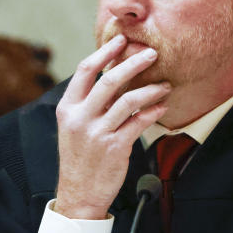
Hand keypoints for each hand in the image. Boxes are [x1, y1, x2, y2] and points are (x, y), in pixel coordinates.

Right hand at [53, 34, 170, 218]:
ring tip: (165, 84)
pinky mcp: (115, 147)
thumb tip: (113, 74)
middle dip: (133, 63)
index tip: (121, 39)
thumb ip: (88, 102)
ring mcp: (97, 132)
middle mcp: (80, 117)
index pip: (85, 70)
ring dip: (150, 89)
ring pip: (128, 100)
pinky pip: (139, 122)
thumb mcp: (74, 126)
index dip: (104, 52)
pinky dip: (153, 111)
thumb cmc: (81, 157)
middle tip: (152, 53)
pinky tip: (162, 106)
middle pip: (109, 80)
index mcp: (68, 108)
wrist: (79, 193)